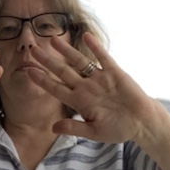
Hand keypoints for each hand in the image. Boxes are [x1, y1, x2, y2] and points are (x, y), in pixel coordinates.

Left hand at [27, 32, 156, 144]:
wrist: (141, 123)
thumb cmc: (118, 129)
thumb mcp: (94, 132)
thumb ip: (74, 128)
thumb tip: (52, 128)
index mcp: (80, 102)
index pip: (56, 89)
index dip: (42, 80)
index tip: (28, 72)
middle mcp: (87, 88)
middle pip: (63, 72)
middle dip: (48, 61)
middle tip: (32, 49)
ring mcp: (100, 79)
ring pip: (79, 62)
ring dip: (66, 51)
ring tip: (53, 38)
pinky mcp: (115, 73)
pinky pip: (103, 58)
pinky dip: (95, 47)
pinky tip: (85, 36)